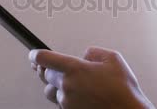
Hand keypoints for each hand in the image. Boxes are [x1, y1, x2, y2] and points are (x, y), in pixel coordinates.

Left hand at [28, 46, 153, 108]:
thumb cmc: (123, 89)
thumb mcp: (112, 58)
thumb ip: (93, 52)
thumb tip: (84, 56)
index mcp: (75, 69)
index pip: (45, 58)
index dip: (36, 55)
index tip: (33, 54)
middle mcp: (67, 86)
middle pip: (45, 75)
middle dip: (48, 70)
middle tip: (53, 67)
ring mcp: (67, 102)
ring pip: (50, 92)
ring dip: (55, 86)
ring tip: (70, 83)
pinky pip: (60, 104)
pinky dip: (65, 98)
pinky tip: (78, 95)